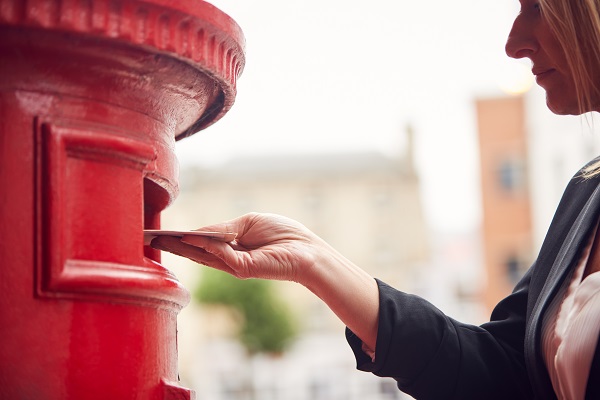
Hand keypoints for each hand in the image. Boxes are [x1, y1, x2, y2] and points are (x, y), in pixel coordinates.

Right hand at [152, 212, 379, 348]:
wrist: (306, 249)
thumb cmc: (283, 233)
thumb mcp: (248, 223)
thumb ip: (223, 229)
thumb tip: (197, 232)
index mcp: (231, 246)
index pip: (201, 243)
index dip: (183, 238)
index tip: (162, 233)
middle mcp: (229, 258)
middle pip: (197, 252)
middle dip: (176, 244)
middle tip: (152, 238)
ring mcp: (235, 266)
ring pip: (204, 256)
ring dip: (184, 247)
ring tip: (163, 239)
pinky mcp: (244, 269)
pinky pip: (221, 255)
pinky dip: (208, 245)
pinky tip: (194, 236)